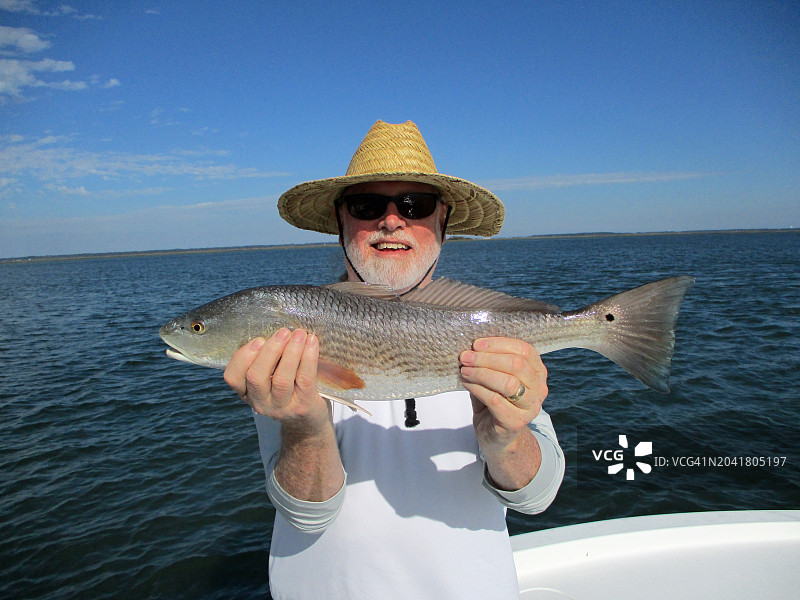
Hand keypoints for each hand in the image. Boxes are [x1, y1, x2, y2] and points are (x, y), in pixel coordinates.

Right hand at [223, 328, 330, 433]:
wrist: (308, 420)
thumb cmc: (288, 388)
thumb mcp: (270, 377)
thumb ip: (266, 359)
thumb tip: (276, 328)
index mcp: (246, 392)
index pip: (232, 377)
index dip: (242, 357)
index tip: (258, 340)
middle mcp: (260, 403)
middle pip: (256, 377)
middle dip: (270, 351)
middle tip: (283, 332)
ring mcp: (280, 408)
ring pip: (281, 379)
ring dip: (291, 352)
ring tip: (299, 334)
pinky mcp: (302, 407)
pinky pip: (304, 379)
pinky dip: (308, 358)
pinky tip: (312, 343)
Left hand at [460, 337, 547, 451]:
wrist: (496, 435)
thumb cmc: (495, 401)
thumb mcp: (496, 377)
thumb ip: (490, 362)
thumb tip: (471, 347)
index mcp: (537, 371)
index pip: (524, 350)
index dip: (499, 344)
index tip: (476, 344)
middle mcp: (539, 388)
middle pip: (516, 365)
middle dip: (487, 358)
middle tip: (466, 357)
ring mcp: (530, 407)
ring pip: (508, 383)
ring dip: (482, 373)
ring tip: (464, 370)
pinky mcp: (516, 422)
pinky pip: (495, 400)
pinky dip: (478, 389)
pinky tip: (467, 384)